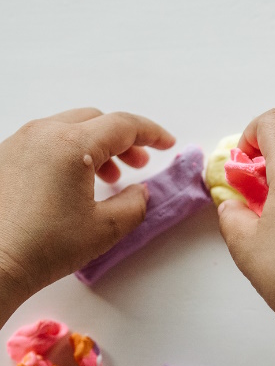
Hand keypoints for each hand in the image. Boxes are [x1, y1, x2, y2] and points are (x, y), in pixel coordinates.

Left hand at [0, 108, 174, 306]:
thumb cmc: (46, 245)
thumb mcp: (106, 228)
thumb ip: (134, 203)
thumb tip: (141, 191)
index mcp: (73, 145)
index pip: (123, 125)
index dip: (151, 133)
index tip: (167, 144)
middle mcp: (44, 133)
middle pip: (96, 120)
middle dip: (124, 139)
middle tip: (140, 164)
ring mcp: (19, 141)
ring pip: (70, 127)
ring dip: (97, 145)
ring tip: (109, 176)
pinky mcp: (5, 155)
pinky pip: (47, 140)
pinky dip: (71, 150)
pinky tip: (76, 180)